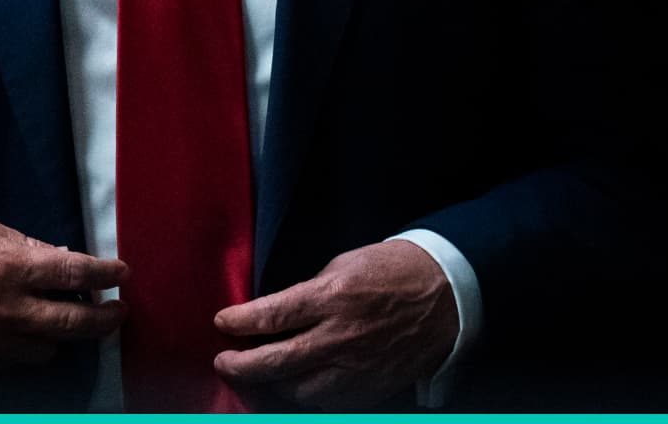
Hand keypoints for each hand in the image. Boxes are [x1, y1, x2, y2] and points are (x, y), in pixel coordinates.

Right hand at [0, 211, 127, 374]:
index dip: (105, 274)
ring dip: (59, 334)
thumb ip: (28, 248)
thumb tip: (64, 262)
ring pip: (48, 349)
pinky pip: (14, 362)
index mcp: (8, 266)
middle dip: (104, 318)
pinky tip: (19, 330)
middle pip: (74, 323)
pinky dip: (23, 347)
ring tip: (60, 318)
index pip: (75, 274)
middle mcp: (3, 309)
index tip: (121, 274)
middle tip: (116, 311)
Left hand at [212, 239, 457, 409]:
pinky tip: (294, 387)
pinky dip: (306, 397)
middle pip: (275, 362)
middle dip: (241, 366)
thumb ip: (307, 293)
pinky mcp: (371, 387)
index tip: (222, 322)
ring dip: (271, 386)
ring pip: (297, 391)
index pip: (269, 316)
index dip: (238, 322)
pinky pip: (328, 402)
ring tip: (255, 378)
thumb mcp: (342, 265)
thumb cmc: (392, 271)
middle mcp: (339, 336)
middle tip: (224, 363)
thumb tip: (274, 314)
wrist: (444, 294)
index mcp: (330, 296)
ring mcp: (356, 367)